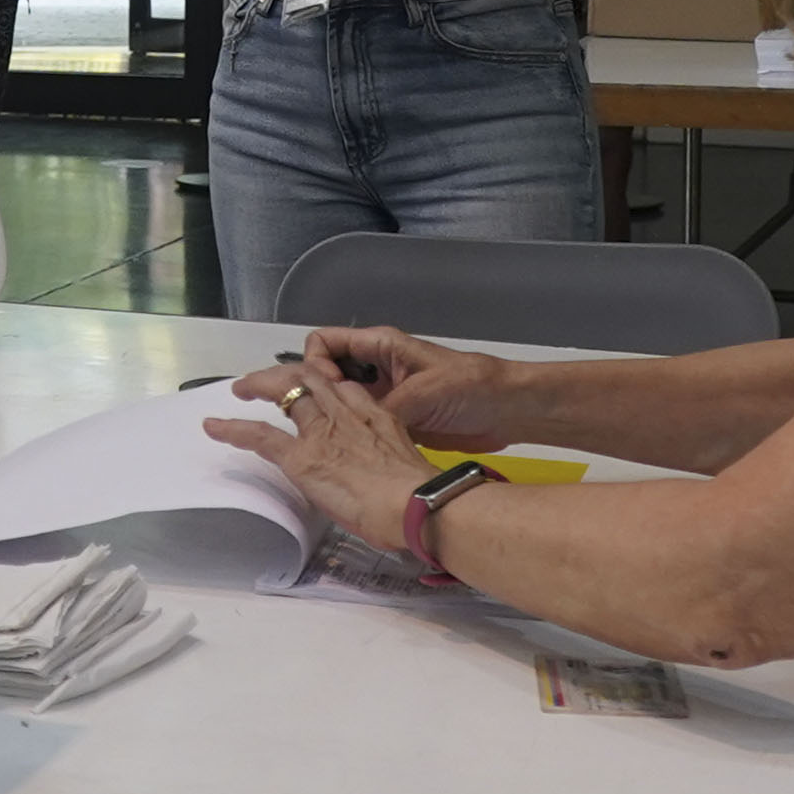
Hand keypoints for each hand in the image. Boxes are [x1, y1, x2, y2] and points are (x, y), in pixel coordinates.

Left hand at [200, 355, 432, 549]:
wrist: (414, 503)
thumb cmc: (419, 495)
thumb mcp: (407, 462)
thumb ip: (388, 460)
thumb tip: (380, 479)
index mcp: (374, 414)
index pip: (344, 388)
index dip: (326, 385)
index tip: (318, 389)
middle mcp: (345, 413)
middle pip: (311, 378)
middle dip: (287, 373)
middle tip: (269, 380)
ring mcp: (320, 431)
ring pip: (284, 392)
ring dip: (259, 387)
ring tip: (240, 389)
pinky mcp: (301, 457)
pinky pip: (260, 436)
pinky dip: (234, 429)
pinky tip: (215, 426)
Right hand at [261, 326, 530, 452]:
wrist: (507, 409)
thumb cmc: (471, 386)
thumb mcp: (425, 392)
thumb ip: (388, 405)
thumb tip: (356, 422)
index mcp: (381, 346)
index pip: (324, 344)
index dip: (312, 365)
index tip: (316, 392)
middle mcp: (376, 367)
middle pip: (323, 371)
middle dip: (303, 388)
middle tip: (285, 414)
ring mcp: (383, 394)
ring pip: (336, 399)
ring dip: (321, 413)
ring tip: (301, 437)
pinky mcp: (392, 419)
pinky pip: (356, 421)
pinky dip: (342, 432)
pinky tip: (334, 450)